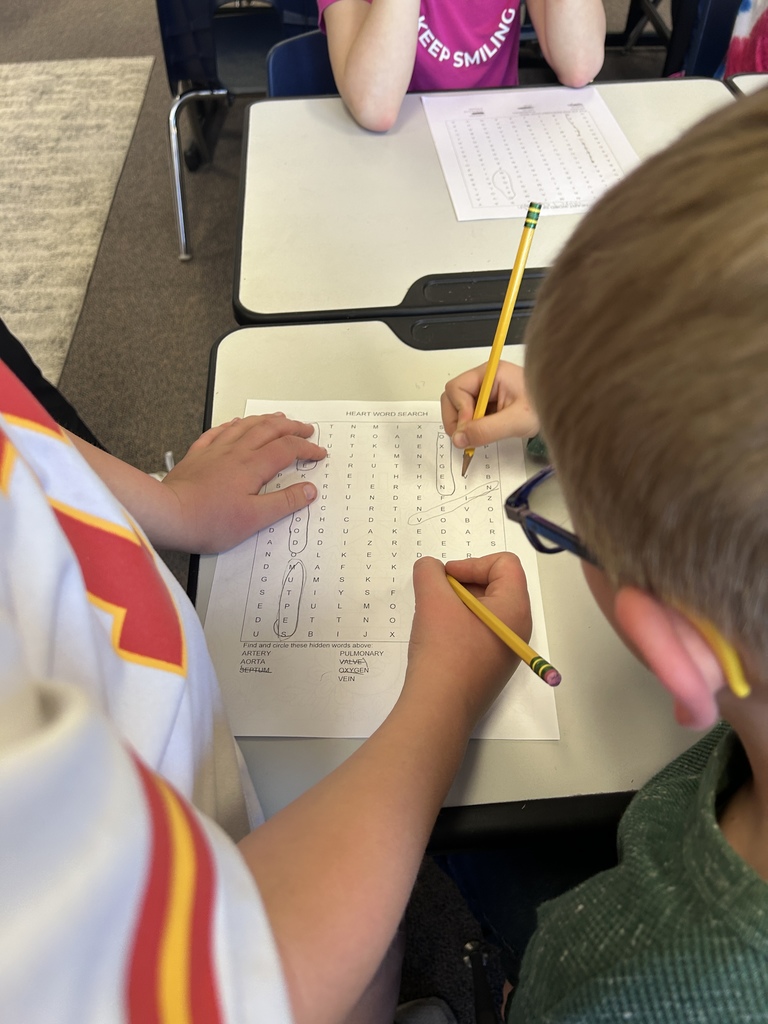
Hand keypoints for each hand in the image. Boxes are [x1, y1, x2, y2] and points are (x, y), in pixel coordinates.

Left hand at [162, 413, 326, 552]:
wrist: (168, 514)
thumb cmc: (209, 520)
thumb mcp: (254, 519)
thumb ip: (284, 502)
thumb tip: (309, 490)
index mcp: (252, 465)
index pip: (287, 449)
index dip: (306, 449)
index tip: (319, 453)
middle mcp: (236, 451)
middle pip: (269, 430)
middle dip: (291, 427)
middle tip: (306, 428)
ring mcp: (215, 450)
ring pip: (245, 426)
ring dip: (265, 420)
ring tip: (278, 418)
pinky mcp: (198, 455)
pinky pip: (218, 431)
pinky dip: (232, 424)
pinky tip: (236, 423)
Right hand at [403, 554, 531, 730]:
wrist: (438, 708)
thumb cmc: (443, 652)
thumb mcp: (433, 599)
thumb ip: (430, 572)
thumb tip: (431, 569)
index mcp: (515, 609)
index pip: (505, 564)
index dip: (472, 563)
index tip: (446, 579)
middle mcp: (517, 629)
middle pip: (496, 585)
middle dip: (463, 584)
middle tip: (437, 596)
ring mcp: (504, 650)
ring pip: (484, 610)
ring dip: (456, 606)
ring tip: (434, 618)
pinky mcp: (489, 667)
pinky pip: (478, 633)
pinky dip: (457, 627)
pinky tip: (437, 639)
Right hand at [441, 361, 538, 449]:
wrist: (560, 411)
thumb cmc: (544, 408)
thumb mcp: (516, 421)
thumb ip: (487, 430)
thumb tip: (460, 438)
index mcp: (491, 373)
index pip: (457, 388)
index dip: (459, 411)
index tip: (468, 430)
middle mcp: (485, 379)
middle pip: (452, 397)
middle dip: (457, 419)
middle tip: (467, 437)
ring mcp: (485, 391)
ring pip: (458, 407)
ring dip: (464, 425)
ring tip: (480, 435)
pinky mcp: (488, 403)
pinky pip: (469, 415)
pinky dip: (472, 428)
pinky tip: (486, 432)